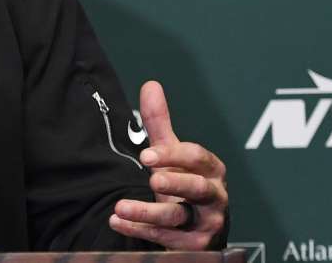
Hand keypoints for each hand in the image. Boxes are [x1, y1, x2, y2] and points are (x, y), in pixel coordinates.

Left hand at [108, 81, 227, 249]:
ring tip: (120, 207)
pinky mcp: (195, 247)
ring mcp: (206, 224)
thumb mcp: (173, 156)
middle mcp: (215, 197)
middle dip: (176, 183)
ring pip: (180, 219)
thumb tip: (150, 85)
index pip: (197, 158)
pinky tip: (117, 221)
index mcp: (211, 170)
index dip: (173, 156)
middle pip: (198, 189)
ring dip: (148, 213)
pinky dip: (140, 230)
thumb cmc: (184, 187)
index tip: (146, 155)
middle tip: (152, 179)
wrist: (199, 233)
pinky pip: (168, 239)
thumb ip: (160, 125)